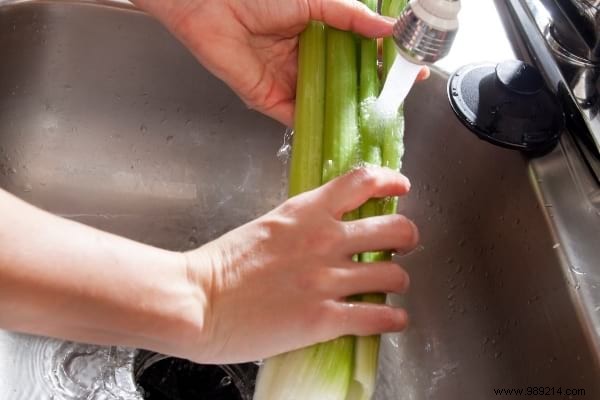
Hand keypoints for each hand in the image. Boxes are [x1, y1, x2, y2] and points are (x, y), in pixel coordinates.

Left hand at [134, 0, 427, 125]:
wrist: (209, 5)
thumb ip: (351, 16)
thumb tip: (388, 29)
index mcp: (319, 31)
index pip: (360, 50)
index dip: (385, 59)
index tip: (411, 67)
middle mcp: (307, 58)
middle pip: (347, 80)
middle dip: (374, 89)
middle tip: (399, 96)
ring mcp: (291, 81)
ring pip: (328, 101)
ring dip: (352, 110)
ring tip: (379, 116)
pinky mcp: (272, 100)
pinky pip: (301, 117)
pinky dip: (321, 126)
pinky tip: (343, 132)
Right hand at [184, 167, 418, 363]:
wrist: (196, 300)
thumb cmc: (220, 265)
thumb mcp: (267, 226)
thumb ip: (301, 224)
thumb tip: (325, 229)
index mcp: (307, 211)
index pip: (363, 180)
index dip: (391, 180)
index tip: (401, 186)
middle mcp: (325, 240)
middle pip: (395, 228)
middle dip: (406, 238)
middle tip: (401, 246)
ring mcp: (327, 279)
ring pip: (394, 274)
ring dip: (397, 281)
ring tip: (389, 288)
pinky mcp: (324, 318)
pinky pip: (379, 317)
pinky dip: (393, 319)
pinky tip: (392, 319)